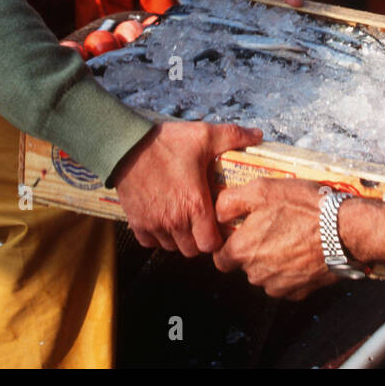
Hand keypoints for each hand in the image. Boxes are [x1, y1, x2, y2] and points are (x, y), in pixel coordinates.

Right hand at [111, 121, 260, 256]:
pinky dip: (157, 236)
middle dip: (200, 241)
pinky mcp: (137, 222)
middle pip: (193, 250)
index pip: (211, 245)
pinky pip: (150, 242)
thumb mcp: (204, 135)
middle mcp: (175, 221)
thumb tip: (258, 135)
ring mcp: (154, 224)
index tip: (218, 226)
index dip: (218, 240)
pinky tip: (163, 219)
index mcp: (195, 206)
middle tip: (203, 223)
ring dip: (180, 239)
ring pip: (172, 247)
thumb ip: (234, 136)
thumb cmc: (166, 142)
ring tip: (184, 220)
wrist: (126, 145)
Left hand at [213, 178, 336, 299]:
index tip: (241, 232)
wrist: (345, 230)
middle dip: (255, 249)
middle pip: (245, 265)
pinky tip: (303, 250)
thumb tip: (218, 212)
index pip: (220, 258)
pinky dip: (292, 269)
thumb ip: (231, 201)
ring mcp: (279, 286)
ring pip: (266, 274)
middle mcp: (257, 274)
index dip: (228, 244)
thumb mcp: (263, 189)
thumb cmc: (305, 208)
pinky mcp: (300, 292)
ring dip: (273, 259)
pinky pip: (288, 282)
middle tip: (273, 226)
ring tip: (292, 235)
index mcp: (243, 251)